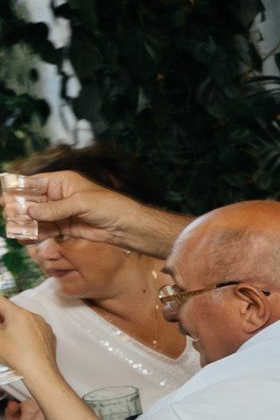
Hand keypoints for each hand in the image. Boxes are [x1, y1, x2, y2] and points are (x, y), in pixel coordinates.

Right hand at [0, 296, 62, 384]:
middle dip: (1, 320)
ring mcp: (44, 327)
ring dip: (12, 327)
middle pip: (11, 312)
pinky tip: (19, 346)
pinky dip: (24, 334)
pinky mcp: (49, 337)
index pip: (0, 301)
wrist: (39, 373)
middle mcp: (34, 317)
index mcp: (19, 313)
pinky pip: (33, 330)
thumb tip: (0, 325)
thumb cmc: (16, 356)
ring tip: (7, 341)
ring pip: (22, 322)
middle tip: (0, 333)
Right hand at [16, 172, 179, 255]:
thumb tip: (30, 212)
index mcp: (62, 181)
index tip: (5, 197)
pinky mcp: (65, 227)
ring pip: (36, 217)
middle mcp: (58, 195)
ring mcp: (61, 212)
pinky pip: (45, 229)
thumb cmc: (109, 206)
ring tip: (13, 229)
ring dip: (24, 223)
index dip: (18, 189)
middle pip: (31, 200)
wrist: (127, 226)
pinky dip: (35, 233)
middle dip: (19, 208)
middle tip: (9, 215)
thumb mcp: (81, 203)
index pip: (33, 182)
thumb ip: (56, 209)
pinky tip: (24, 238)